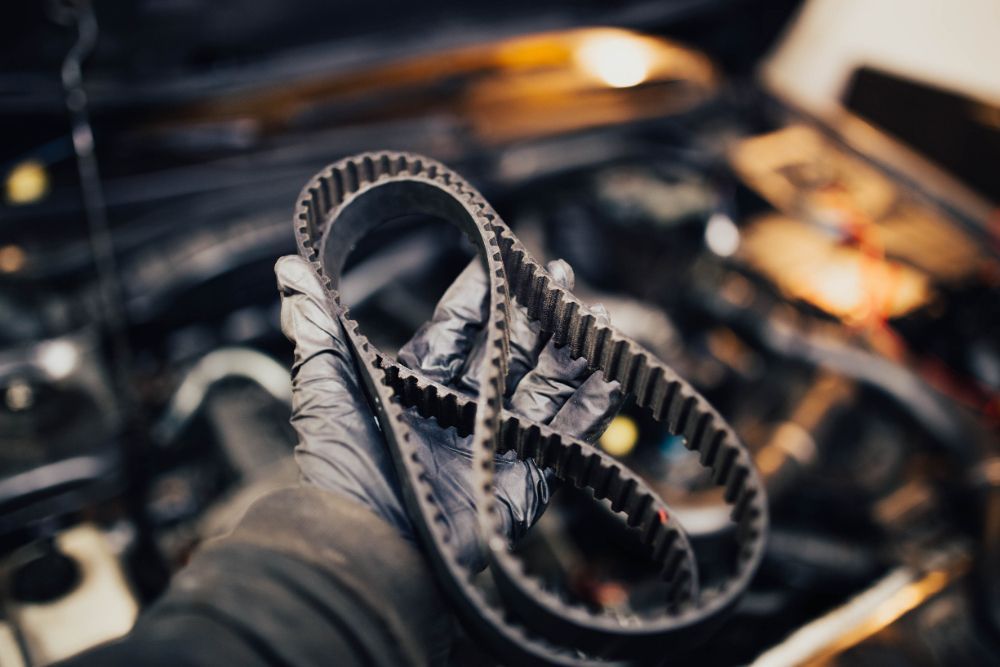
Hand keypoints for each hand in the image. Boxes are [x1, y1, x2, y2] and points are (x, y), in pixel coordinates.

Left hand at [275, 254, 622, 569]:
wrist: (370, 550)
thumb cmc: (343, 476)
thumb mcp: (326, 394)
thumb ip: (318, 330)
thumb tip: (291, 268)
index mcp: (416, 387)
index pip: (455, 328)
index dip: (480, 293)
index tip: (500, 255)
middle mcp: (460, 410)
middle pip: (508, 350)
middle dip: (536, 312)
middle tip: (559, 274)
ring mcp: (496, 442)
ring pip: (544, 385)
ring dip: (571, 350)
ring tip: (595, 314)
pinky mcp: (526, 477)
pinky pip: (567, 436)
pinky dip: (592, 406)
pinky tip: (610, 372)